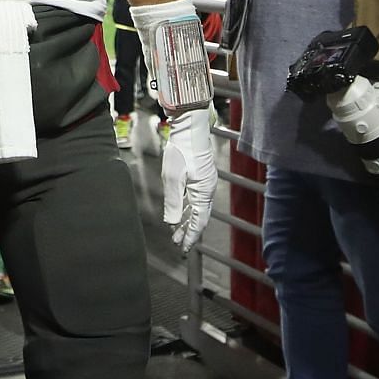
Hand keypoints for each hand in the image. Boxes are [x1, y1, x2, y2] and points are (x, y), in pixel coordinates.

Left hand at [160, 107, 216, 252]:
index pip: (198, 222)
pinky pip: (194, 200)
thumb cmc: (182, 150)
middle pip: (199, 218)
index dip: (191, 237)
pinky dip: (187, 209)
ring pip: (196, 209)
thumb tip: (172, 224)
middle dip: (188, 232)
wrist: (190, 129)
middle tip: (178, 245)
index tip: (183, 249)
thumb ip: (173, 203)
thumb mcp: (173, 178)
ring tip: (176, 233)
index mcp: (203, 193)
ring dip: (186, 222)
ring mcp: (204, 184)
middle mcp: (207, 191)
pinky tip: (179, 214)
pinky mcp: (200, 178)